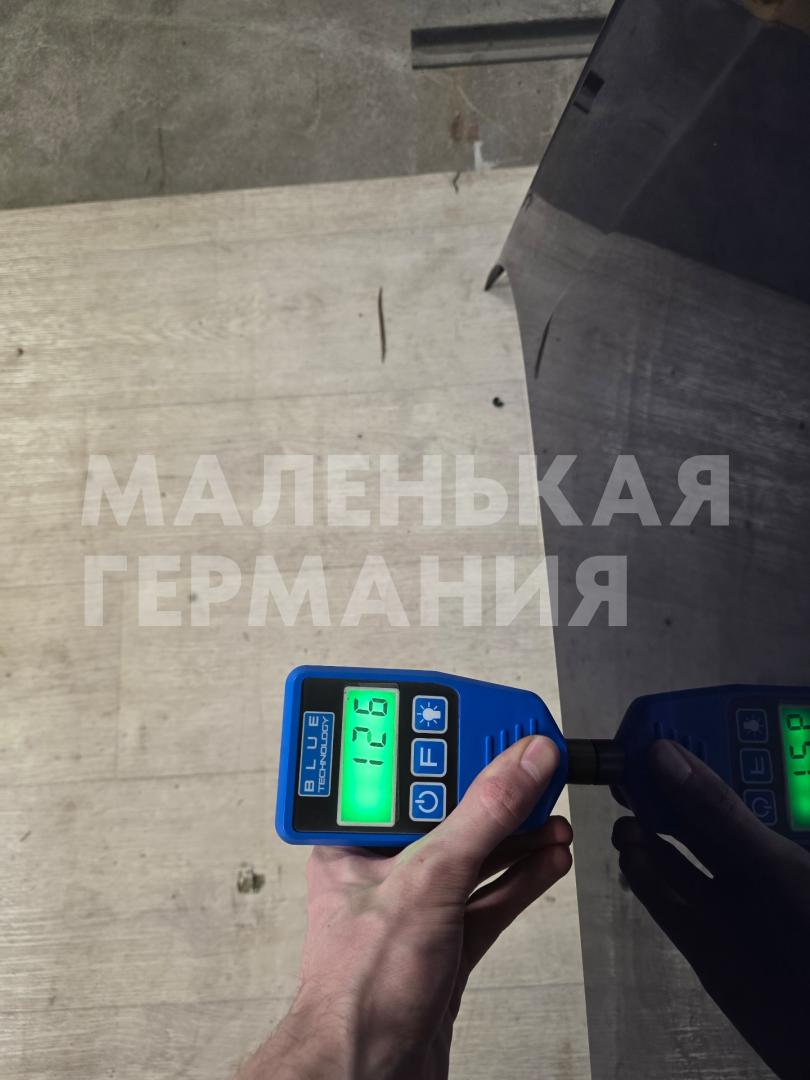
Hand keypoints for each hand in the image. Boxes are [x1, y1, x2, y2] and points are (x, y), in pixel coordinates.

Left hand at [240, 735, 571, 1079]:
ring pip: (475, 851)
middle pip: (448, 808)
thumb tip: (523, 762)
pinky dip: (524, 875)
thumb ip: (483, 817)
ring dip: (518, 832)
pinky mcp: (446, 941)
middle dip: (495, 789)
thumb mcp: (429, 880)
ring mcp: (416, 906)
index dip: (451, 739)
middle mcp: (381, 866)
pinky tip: (550, 857)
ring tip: (553, 808)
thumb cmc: (356, 992)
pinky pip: (492, 894)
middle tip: (535, 761)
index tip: (498, 721)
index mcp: (352, 838)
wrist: (367, 1078)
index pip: (406, 769)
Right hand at [613, 740, 809, 1079]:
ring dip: (646, 834)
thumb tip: (663, 755)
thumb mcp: (774, 868)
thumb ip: (718, 814)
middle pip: (696, 815)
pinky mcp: (707, 945)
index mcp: (782, 834)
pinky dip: (645, 879)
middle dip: (661, 790)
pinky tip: (628, 855)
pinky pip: (668, 904)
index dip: (692, 754)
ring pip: (676, 859)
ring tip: (624, 814)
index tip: (651, 732)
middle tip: (624, 765)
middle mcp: (755, 866)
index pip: (730, 779)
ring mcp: (729, 906)